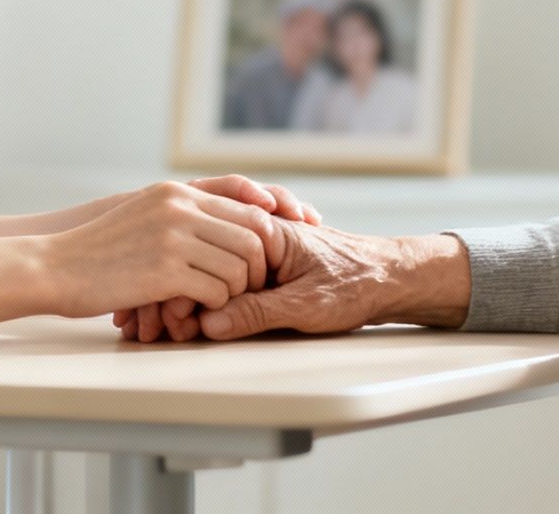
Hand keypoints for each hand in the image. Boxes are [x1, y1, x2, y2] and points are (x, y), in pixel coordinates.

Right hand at [113, 175, 322, 341]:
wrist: (55, 267)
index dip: (270, 235)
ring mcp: (173, 237)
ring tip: (219, 300)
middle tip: (251, 289)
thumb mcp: (143, 214)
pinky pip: (216, 291)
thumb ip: (181, 213)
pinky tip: (198, 309)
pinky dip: (214, 305)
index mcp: (177, 193)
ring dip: (236, 290)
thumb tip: (227, 226)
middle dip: (260, 267)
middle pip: (254, 235)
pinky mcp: (164, 271)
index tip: (272, 260)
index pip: (248, 207)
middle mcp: (180, 208)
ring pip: (239, 266)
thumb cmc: (100, 250)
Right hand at [198, 223, 470, 340]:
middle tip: (168, 330)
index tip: (177, 319)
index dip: (189, 287)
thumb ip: (257, 312)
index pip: (210, 251)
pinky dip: (211, 301)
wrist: (390, 277)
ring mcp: (259, 252)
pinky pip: (227, 281)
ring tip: (172, 329)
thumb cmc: (355, 283)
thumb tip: (210, 323)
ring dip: (192, 301)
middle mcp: (259, 234)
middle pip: (205, 262)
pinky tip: (197, 323)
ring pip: (212, 273)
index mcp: (267, 229)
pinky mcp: (264, 271)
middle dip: (183, 296)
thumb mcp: (305, 305)